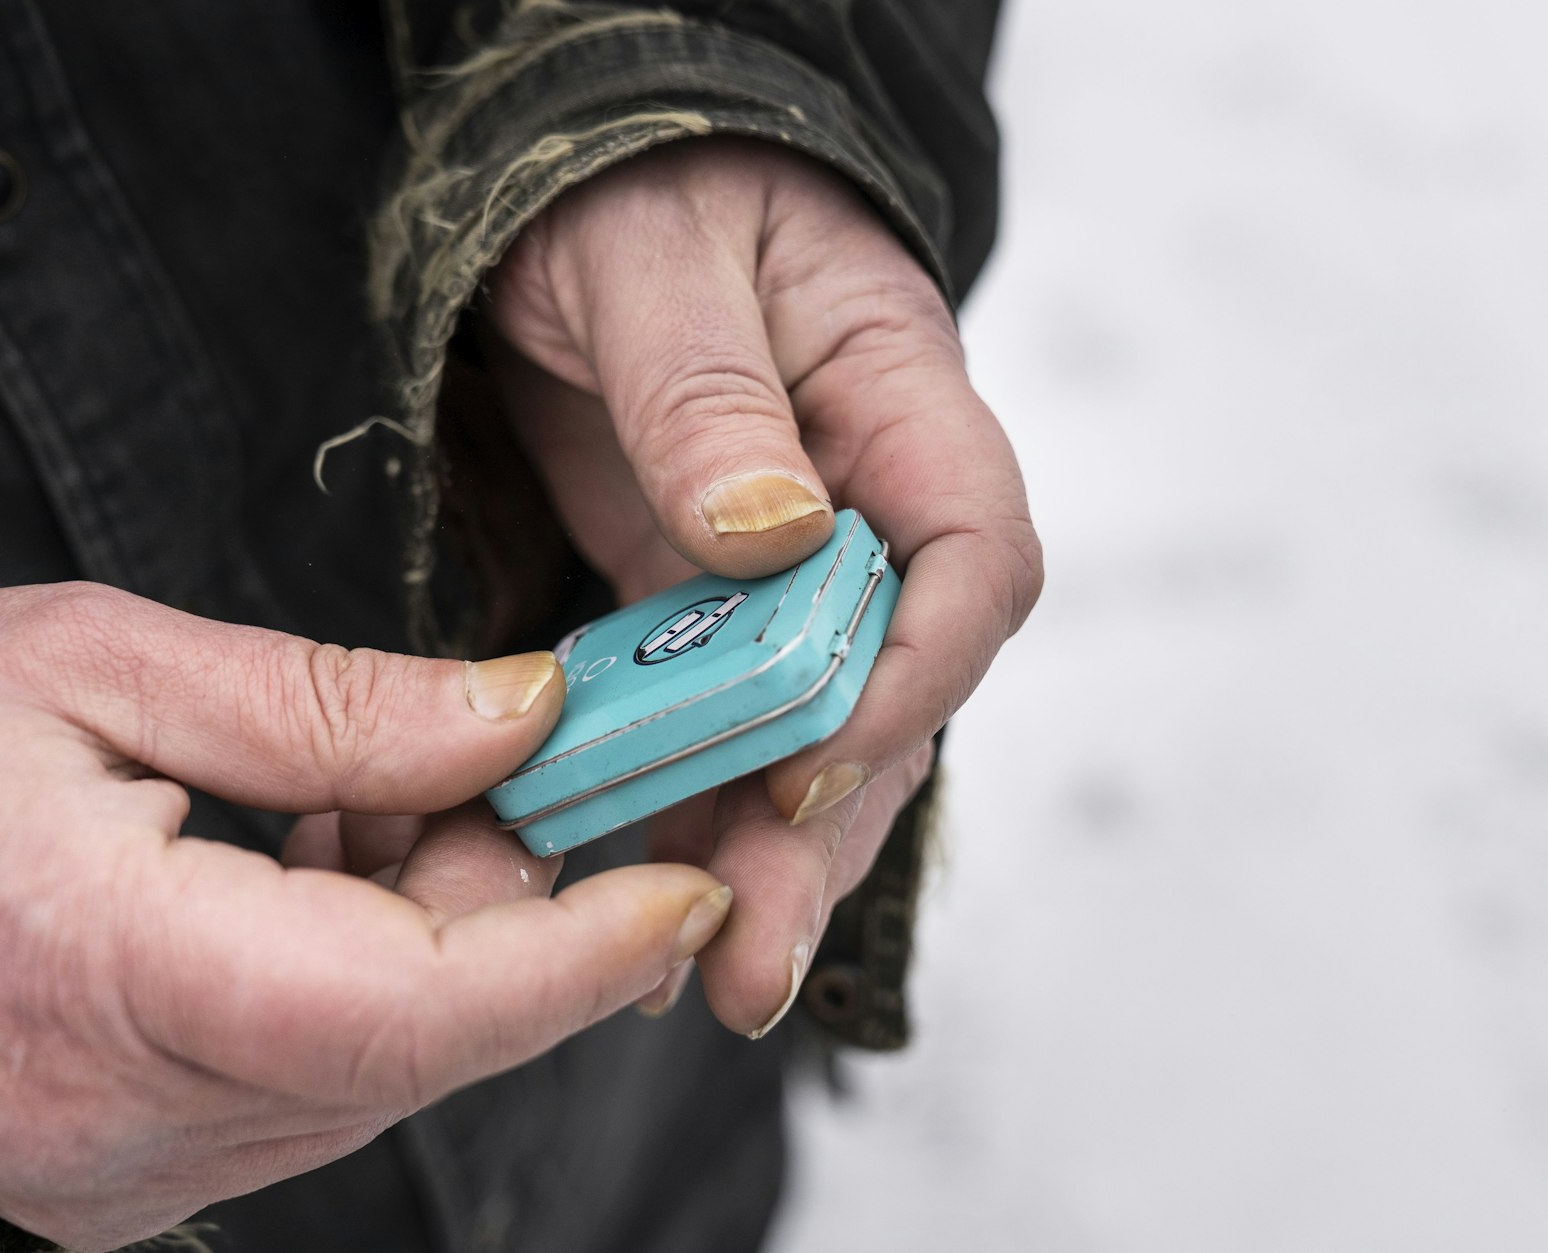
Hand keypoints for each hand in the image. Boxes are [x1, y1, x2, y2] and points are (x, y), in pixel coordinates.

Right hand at [0, 583, 729, 1250]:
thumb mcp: (92, 663)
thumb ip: (326, 706)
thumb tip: (521, 719)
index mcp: (102, 971)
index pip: (402, 1004)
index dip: (569, 951)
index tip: (686, 881)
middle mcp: (131, 1119)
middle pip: (421, 1035)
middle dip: (516, 898)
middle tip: (528, 761)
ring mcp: (139, 1168)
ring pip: (389, 1061)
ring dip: (443, 925)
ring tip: (382, 790)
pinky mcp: (147, 1170)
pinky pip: (328, 1076)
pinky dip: (376, 967)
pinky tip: (330, 859)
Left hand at [487, 137, 1041, 1034]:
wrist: (570, 195)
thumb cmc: (630, 192)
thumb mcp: (652, 264)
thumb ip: (709, 395)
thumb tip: (770, 534)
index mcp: (896, 396)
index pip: (977, 553)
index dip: (921, 668)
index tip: (818, 753)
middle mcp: (864, 502)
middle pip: (897, 685)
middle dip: (830, 818)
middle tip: (755, 942)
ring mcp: (785, 566)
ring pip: (810, 729)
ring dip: (764, 850)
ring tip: (707, 971)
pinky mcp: (703, 603)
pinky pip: (715, 720)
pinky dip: (682, 806)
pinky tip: (639, 888)